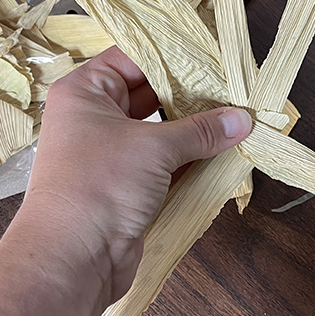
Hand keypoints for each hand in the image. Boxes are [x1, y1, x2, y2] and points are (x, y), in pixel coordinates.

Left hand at [19, 46, 251, 302]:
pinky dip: (191, 158)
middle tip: (235, 87)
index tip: (215, 55)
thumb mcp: (153, 147)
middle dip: (192, 94)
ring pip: (160, 130)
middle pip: (150, 93)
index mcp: (85, 91)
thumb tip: (243, 119)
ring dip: (195, 130)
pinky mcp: (127, 185)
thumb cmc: (99, 186)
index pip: (133, 57)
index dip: (174, 55)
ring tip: (238, 117)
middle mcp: (94, 117)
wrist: (71, 260)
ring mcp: (111, 153)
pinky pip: (165, 162)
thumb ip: (201, 130)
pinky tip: (226, 152)